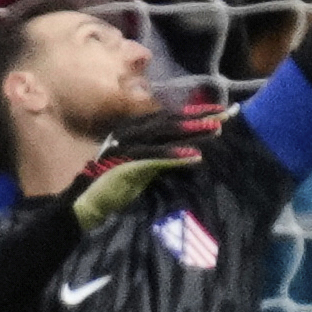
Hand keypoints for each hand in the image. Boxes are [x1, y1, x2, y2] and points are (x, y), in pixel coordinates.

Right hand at [69, 101, 227, 230]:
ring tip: (215, 130)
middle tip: (225, 115)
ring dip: (191, 131)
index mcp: (136, 129)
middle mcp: (132, 131)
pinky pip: (154, 157)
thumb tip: (190, 147)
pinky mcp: (126, 161)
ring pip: (164, 133)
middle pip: (170, 120)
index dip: (194, 112)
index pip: (169, 116)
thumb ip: (162, 154)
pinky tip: (195, 156)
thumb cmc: (115, 183)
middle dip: (198, 116)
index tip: (220, 111)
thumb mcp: (144, 165)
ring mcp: (128, 145)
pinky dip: (175, 155)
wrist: (87, 200)